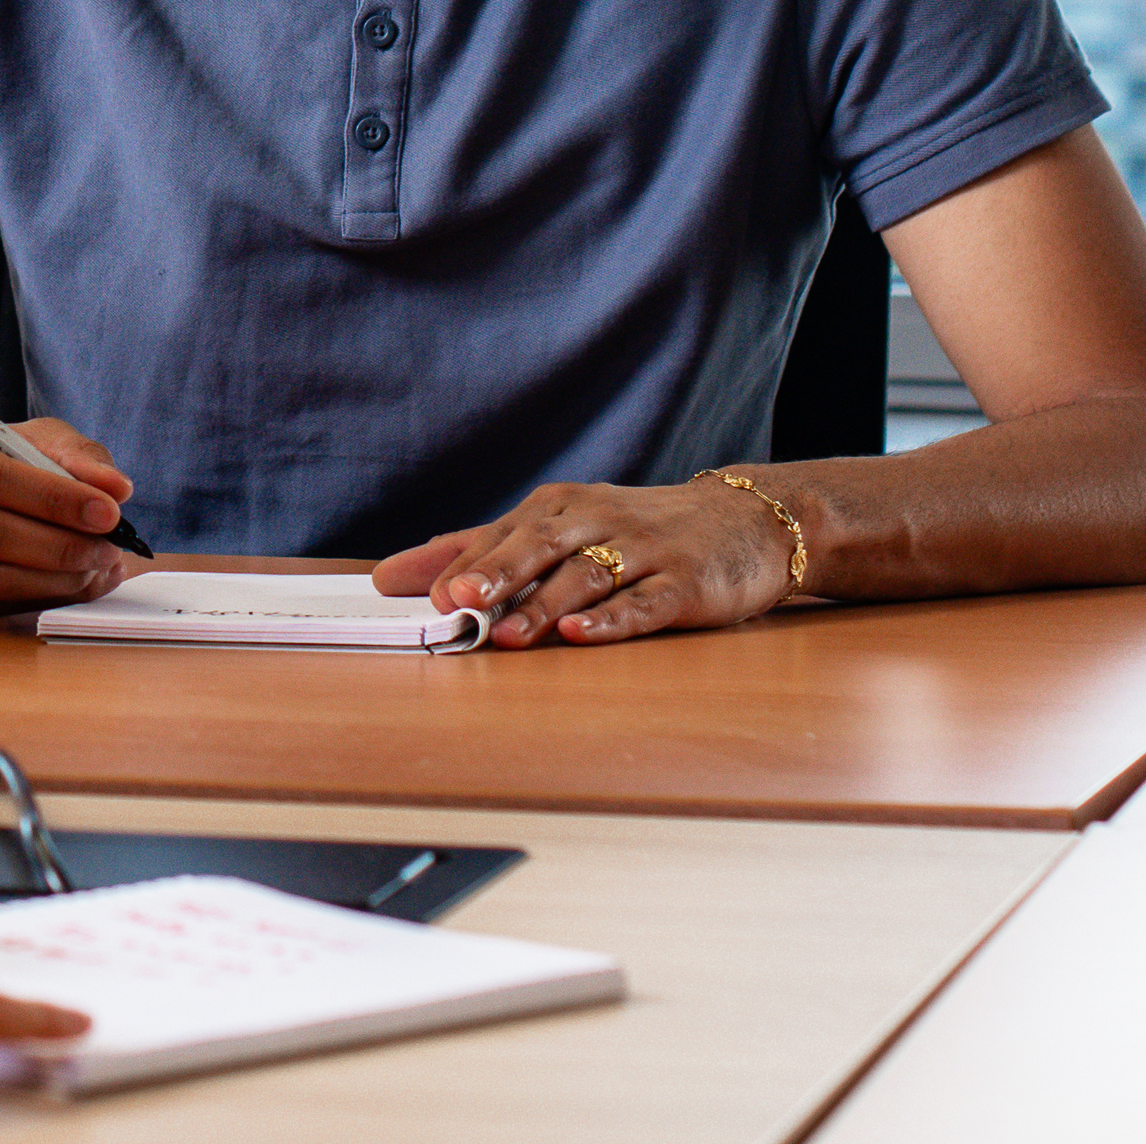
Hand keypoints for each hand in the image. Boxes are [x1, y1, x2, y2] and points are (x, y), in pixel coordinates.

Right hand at [0, 417, 137, 621]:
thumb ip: (78, 458)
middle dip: (59, 545)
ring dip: (53, 578)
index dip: (54, 499)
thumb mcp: (36, 442)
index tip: (109, 512)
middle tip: (108, 549)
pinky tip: (71, 583)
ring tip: (95, 568)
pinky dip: (38, 597)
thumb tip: (116, 488)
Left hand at [370, 471, 798, 647]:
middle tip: (454, 602)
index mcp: (560, 509)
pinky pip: (645, 603)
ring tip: (506, 635)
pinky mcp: (684, 584)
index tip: (406, 589)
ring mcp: (643, 552)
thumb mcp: (564, 528)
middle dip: (493, 573)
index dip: (455, 564)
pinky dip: (612, 619)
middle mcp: (596, 522)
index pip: (499, 535)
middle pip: (537, 546)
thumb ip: (485, 550)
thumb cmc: (638, 530)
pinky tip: (582, 635)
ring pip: (585, 577)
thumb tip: (400, 574)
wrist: (746, 521)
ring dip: (543, 605)